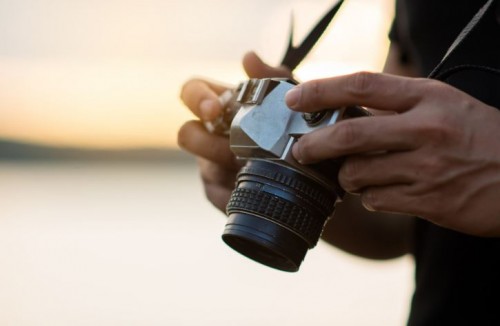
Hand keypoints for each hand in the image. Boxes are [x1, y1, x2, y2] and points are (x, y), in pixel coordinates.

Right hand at [178, 52, 290, 211]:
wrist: (316, 173)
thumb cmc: (294, 129)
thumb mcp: (290, 102)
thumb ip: (271, 78)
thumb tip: (248, 57)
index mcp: (223, 105)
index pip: (193, 91)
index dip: (197, 98)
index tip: (213, 109)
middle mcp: (212, 133)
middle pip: (186, 133)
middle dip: (203, 141)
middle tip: (230, 147)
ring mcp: (213, 164)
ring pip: (204, 166)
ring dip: (226, 168)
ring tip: (251, 167)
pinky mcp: (220, 192)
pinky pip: (219, 195)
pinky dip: (236, 194)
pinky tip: (255, 191)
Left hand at [285, 72, 499, 235]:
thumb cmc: (478, 135)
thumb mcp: (443, 105)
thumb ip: (397, 106)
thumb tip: (343, 110)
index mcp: (428, 97)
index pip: (362, 85)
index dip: (321, 90)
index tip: (294, 97)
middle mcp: (426, 129)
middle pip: (349, 134)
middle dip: (313, 144)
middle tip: (299, 150)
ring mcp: (428, 168)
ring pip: (358, 174)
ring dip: (346, 177)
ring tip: (354, 174)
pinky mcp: (430, 202)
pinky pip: (377, 200)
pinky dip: (369, 197)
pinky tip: (381, 192)